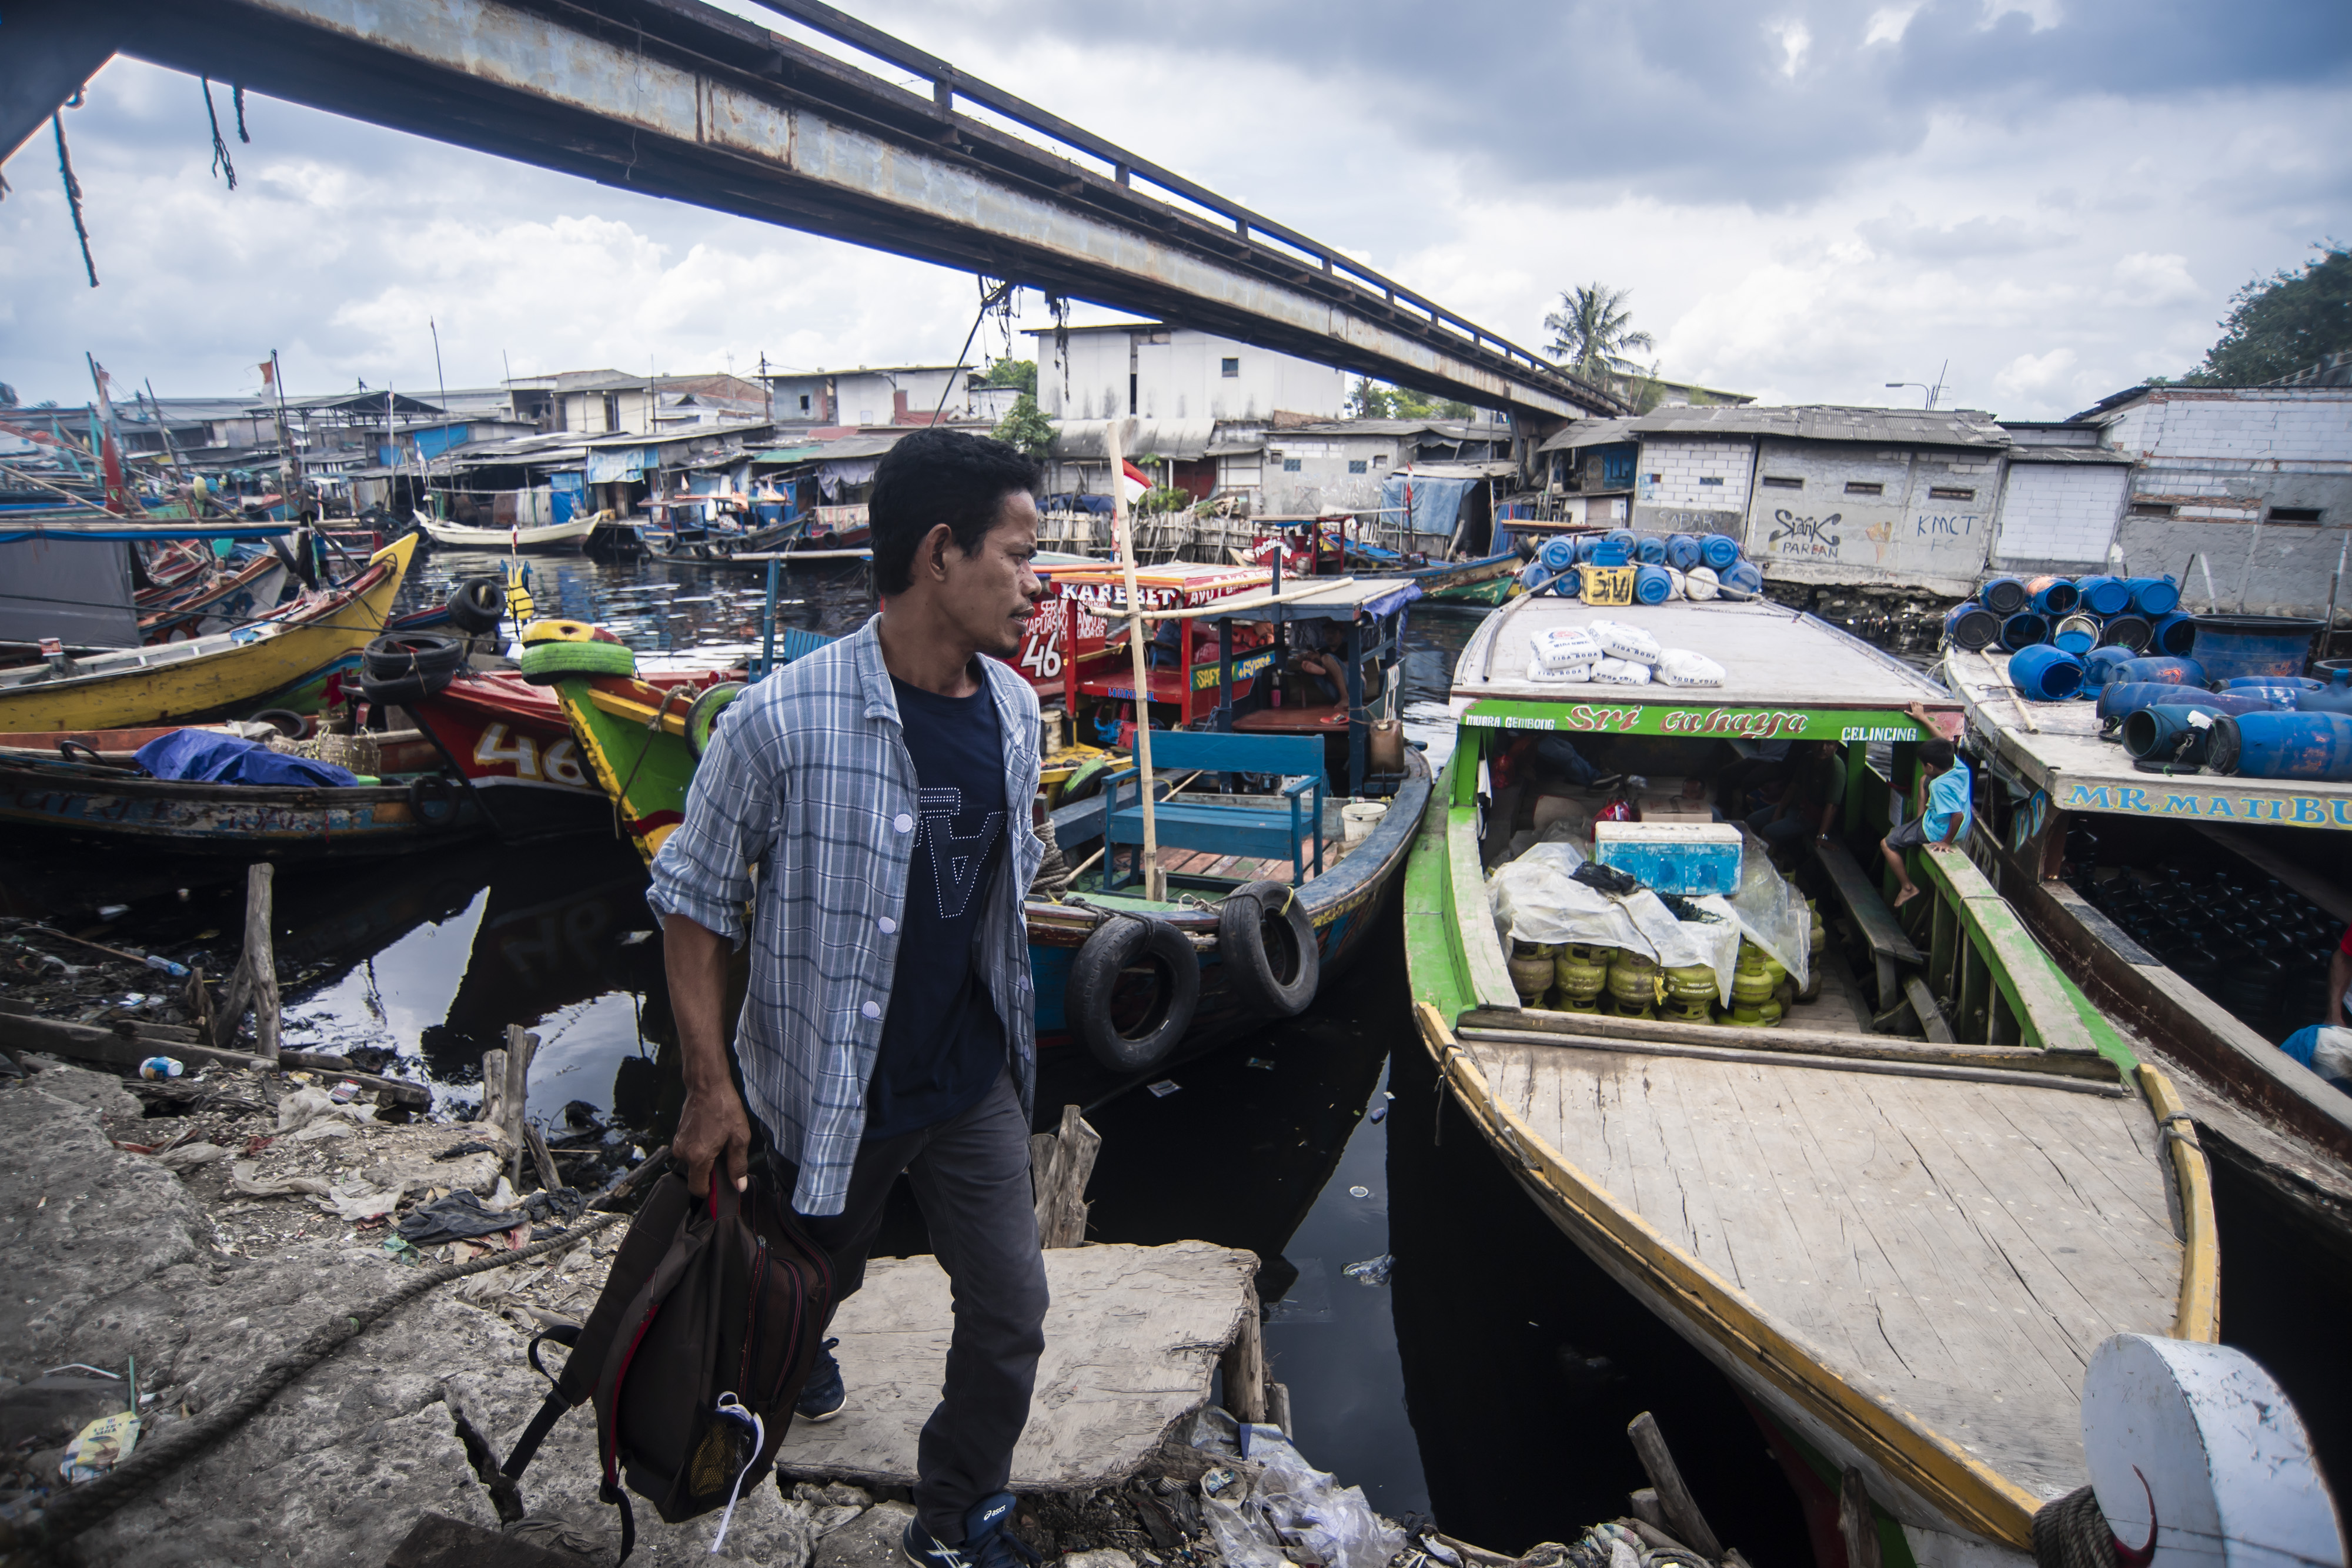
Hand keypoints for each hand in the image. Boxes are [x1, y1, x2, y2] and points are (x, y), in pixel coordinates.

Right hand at [676, 1081, 751, 1198]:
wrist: (707, 1085)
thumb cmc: (724, 1108)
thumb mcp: (739, 1137)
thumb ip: (738, 1165)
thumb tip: (739, 1186)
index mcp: (697, 1157)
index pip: (697, 1189)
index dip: (710, 1191)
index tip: (721, 1186)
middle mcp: (683, 1153)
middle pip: (696, 1175)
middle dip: (711, 1171)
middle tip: (725, 1154)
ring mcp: (678, 1143)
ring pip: (693, 1162)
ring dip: (706, 1157)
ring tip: (719, 1140)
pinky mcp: (678, 1135)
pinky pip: (690, 1150)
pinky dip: (700, 1148)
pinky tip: (711, 1133)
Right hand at [1907, 700, 1937, 731]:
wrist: (1921, 717)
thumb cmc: (1916, 716)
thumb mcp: (1911, 715)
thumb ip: (1908, 713)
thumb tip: (1904, 711)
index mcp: (1913, 708)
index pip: (1911, 704)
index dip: (1910, 701)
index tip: (1909, 700)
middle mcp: (1916, 707)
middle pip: (1914, 702)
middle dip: (1913, 701)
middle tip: (1912, 700)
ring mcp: (1919, 707)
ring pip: (1917, 702)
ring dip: (1916, 701)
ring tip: (1915, 701)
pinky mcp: (1922, 707)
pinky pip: (1920, 703)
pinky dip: (1919, 702)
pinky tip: (1918, 702)